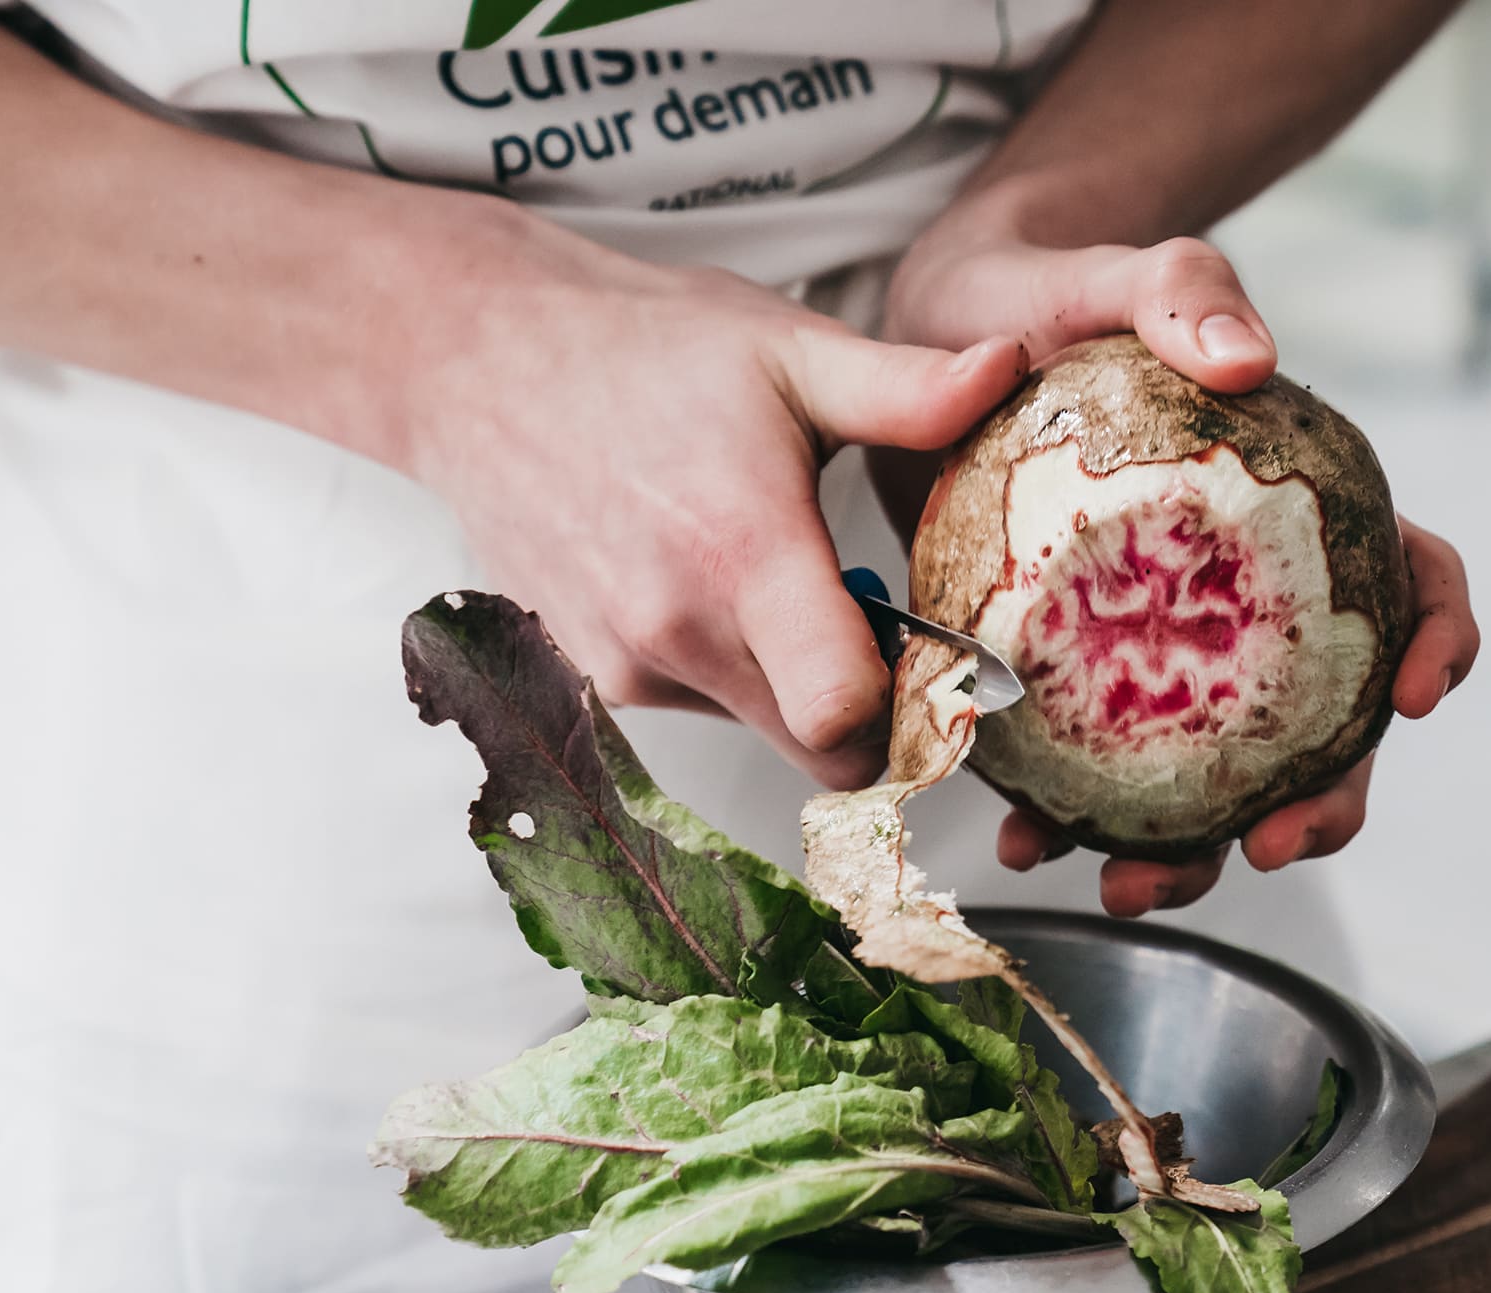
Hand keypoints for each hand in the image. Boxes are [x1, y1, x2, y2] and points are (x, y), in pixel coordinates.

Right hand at [400, 208, 1027, 789]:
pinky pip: (698, 705)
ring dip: (792, 680)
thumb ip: (907, 388)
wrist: (479, 362)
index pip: (844, 720)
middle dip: (867, 706)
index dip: (913, 715)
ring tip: (773, 572)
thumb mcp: (789, 351)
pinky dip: (728, 667)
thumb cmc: (641, 347)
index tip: (941, 670)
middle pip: (817, 746)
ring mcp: (627, 663)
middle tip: (879, 624)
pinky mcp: (595, 676)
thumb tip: (1010, 368)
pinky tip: (709, 578)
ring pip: (760, 726)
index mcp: (744, 555)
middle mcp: (677, 631)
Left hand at [877, 233, 1478, 913]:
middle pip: (1331, 724)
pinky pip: (1099, 773)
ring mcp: (1172, 648)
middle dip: (1324, 806)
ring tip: (1127, 885)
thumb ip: (1183, 288)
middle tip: (1271, 848)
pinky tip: (1025, 841)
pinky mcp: (1083, 677)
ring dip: (1193, 854)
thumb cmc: (1049, 291)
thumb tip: (1252, 355)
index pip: (1412, 581)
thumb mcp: (1112, 272)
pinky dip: (1076, 821)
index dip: (1436, 647)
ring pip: (1221, 779)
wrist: (938, 331)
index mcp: (1307, 508)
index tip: (1407, 703)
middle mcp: (1255, 596)